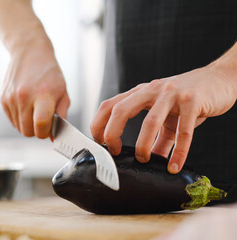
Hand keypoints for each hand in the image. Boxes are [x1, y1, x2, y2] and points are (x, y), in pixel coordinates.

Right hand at [1, 38, 69, 137]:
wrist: (30, 52)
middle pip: (28, 131)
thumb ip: (61, 115)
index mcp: (43, 95)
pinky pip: (12, 120)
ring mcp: (11, 98)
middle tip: (43, 119)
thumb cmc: (49, 73)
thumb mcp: (63, 92)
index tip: (49, 128)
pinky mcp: (3, 99)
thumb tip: (53, 136)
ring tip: (34, 110)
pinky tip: (26, 106)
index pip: (41, 125)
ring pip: (19, 128)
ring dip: (28, 124)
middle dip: (37, 130)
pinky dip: (20, 118)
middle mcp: (24, 97)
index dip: (45, 132)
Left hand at [91, 61, 236, 173]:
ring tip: (143, 160)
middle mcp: (152, 90)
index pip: (109, 105)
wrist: (219, 79)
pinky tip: (174, 166)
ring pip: (150, 121)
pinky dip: (179, 152)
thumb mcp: (167, 116)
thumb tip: (151, 160)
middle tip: (114, 152)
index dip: (98, 124)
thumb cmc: (187, 98)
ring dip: (143, 144)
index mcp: (141, 93)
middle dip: (112, 133)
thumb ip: (158, 137)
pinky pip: (183, 130)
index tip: (100, 144)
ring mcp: (171, 94)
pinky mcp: (192, 101)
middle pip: (121, 110)